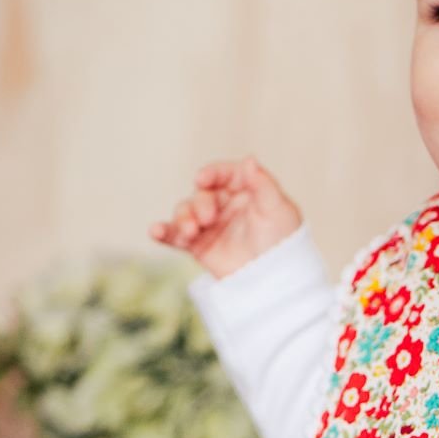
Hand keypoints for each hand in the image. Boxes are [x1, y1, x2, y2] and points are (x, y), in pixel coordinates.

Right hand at [150, 157, 302, 279]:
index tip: (202, 179)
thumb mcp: (277, 209)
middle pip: (201, 195)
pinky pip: (176, 236)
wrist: (276, 278)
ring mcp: (209, 225)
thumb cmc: (284, 241)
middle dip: (200, 204)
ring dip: (182, 218)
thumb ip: (262, 183)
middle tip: (208, 219)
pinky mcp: (198, 246)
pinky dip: (163, 232)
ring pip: (185, 213)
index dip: (211, 174)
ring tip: (190, 231)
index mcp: (244, 190)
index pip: (222, 175)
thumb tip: (249, 159)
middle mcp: (224, 205)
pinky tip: (155, 231)